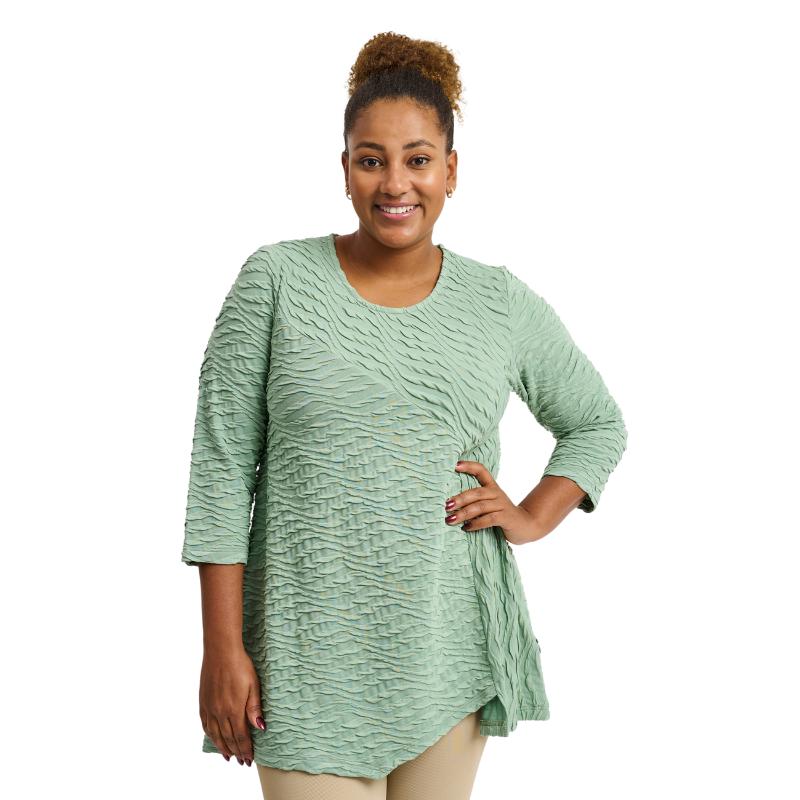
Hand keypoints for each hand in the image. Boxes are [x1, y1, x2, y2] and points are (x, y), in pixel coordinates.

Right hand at [199, 644, 264, 765]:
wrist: (220, 651)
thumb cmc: (240, 665)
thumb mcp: (253, 685)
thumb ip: (254, 708)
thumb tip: (260, 728)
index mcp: (233, 709)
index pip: (240, 736)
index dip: (245, 748)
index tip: (249, 759)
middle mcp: (219, 712)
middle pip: (228, 738)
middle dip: (236, 751)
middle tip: (241, 761)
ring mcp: (209, 707)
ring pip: (215, 734)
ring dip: (222, 746)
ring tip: (228, 756)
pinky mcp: (203, 701)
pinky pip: (205, 724)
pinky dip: (210, 734)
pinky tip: (213, 737)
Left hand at [445, 460, 543, 545]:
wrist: (526, 526)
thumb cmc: (502, 515)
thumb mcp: (489, 504)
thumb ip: (475, 502)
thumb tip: (449, 505)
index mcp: (492, 487)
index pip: (481, 470)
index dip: (469, 466)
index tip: (454, 465)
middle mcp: (497, 493)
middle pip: (476, 492)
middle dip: (459, 499)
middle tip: (446, 505)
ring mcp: (502, 505)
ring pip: (480, 507)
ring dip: (464, 513)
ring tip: (450, 519)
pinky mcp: (506, 517)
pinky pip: (489, 519)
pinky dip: (476, 524)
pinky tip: (466, 528)